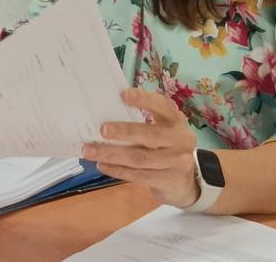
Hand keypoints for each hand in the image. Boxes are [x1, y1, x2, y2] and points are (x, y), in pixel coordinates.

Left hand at [82, 88, 199, 207]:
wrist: (186, 181)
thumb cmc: (164, 147)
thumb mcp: (162, 130)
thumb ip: (141, 122)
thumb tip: (102, 115)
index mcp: (175, 120)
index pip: (161, 106)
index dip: (143, 99)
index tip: (122, 94)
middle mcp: (180, 140)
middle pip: (150, 135)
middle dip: (123, 132)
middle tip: (101, 130)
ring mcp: (177, 162)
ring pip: (140, 158)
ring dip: (112, 154)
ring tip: (90, 151)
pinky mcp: (168, 181)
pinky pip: (139, 176)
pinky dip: (118, 170)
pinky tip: (102, 165)